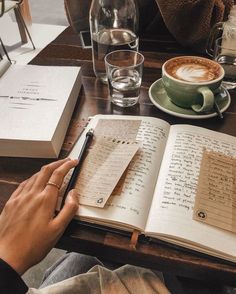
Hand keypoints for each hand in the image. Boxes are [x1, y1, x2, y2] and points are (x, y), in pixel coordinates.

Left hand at [0, 158, 78, 274]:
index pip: (58, 175)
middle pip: (46, 171)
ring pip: (34, 176)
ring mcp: (20, 197)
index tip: (73, 162)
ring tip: (53, 170)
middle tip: (66, 162)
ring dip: (46, 170)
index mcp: (45, 200)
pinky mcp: (11, 202)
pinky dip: (33, 178)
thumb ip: (69, 209)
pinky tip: (34, 182)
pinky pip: (23, 184)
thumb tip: (74, 193)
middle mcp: (32, 194)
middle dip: (57, 163)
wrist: (7, 256)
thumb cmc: (33, 245)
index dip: (67, 166)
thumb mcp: (58, 230)